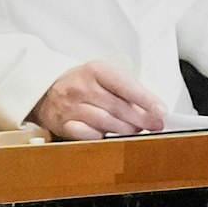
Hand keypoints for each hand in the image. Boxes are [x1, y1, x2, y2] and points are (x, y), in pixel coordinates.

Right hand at [27, 62, 165, 140]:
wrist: (46, 92)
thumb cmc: (83, 84)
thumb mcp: (103, 77)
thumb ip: (127, 90)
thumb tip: (153, 109)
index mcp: (95, 70)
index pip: (124, 84)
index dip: (145, 99)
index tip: (161, 110)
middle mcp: (81, 86)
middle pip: (118, 106)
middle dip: (141, 118)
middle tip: (155, 125)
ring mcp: (70, 106)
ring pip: (105, 122)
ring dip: (125, 129)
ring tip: (135, 130)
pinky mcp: (64, 124)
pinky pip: (88, 135)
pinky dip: (102, 137)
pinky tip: (109, 136)